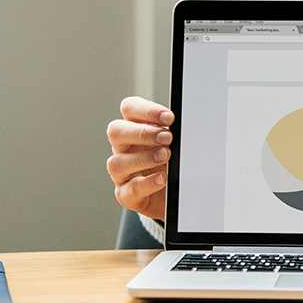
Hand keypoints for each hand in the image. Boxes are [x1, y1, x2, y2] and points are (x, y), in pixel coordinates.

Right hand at [106, 96, 173, 219]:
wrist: (176, 193)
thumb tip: (186, 123)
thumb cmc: (174, 161)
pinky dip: (146, 183)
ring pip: (117, 162)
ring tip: (166, 156)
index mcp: (135, 127)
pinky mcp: (126, 194)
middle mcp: (123, 148)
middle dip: (143, 133)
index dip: (146, 110)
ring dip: (144, 158)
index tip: (169, 118)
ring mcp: (122, 172)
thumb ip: (177, 131)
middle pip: (116, 131)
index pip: (129, 108)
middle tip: (167, 137)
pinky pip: (129, 189)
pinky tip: (162, 178)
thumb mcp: (177, 142)